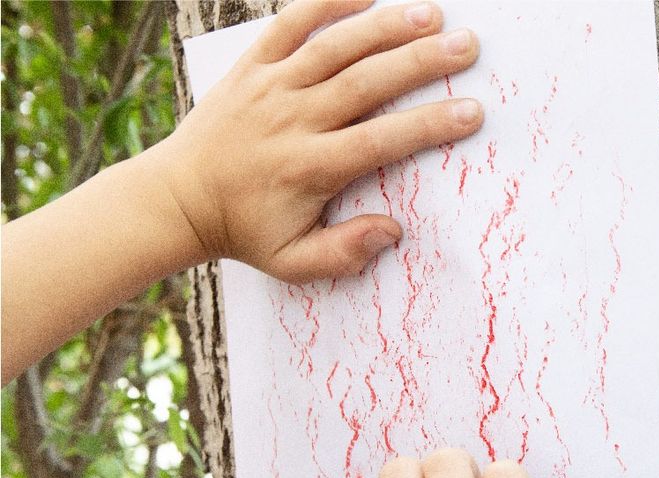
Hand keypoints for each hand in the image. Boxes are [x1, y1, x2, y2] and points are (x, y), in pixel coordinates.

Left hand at [156, 0, 481, 281]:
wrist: (180, 200)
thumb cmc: (242, 232)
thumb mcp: (291, 262)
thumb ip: (343, 253)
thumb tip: (392, 231)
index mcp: (309, 168)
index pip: (381, 141)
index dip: (429, 125)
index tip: (470, 112)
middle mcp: (293, 120)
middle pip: (367, 82)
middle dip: (422, 63)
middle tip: (468, 46)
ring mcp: (271, 87)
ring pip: (336, 46)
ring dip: (386, 26)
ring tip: (432, 14)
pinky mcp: (252, 67)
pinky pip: (291, 23)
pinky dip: (326, 2)